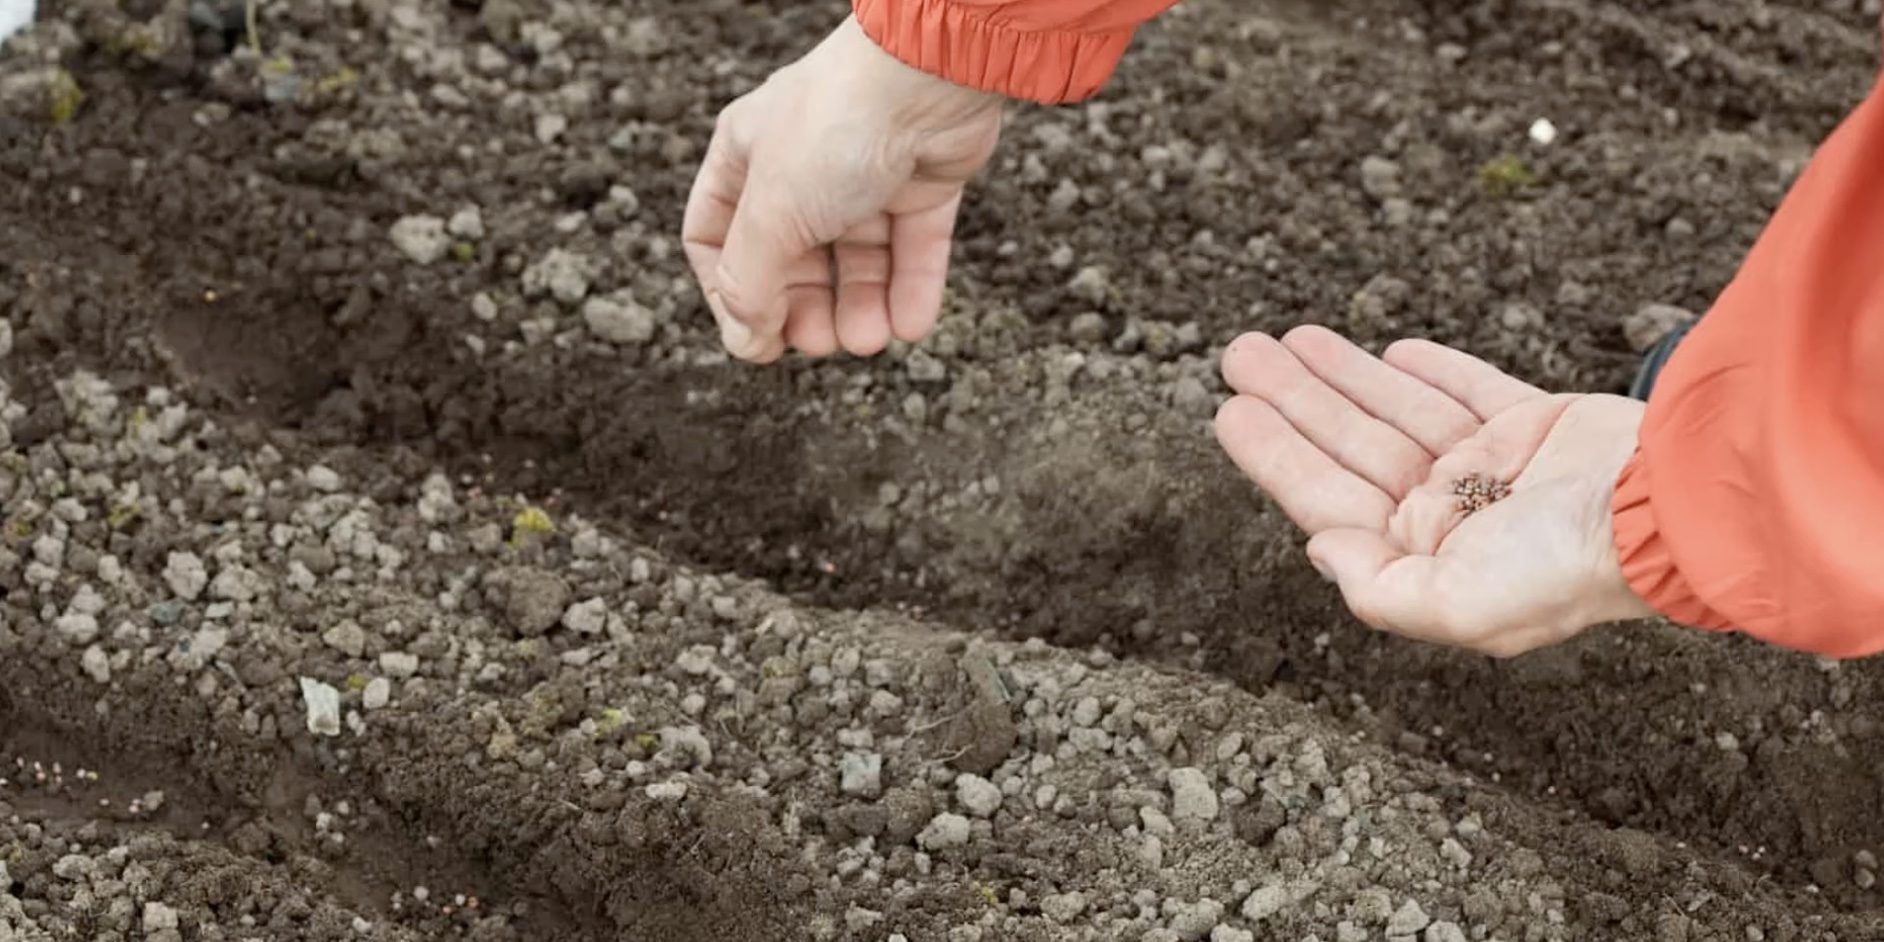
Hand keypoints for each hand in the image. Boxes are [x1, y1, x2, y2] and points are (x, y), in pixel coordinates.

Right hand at [683, 16, 1003, 361]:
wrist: (927, 77)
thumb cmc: (836, 127)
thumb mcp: (771, 214)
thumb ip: (750, 284)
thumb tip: (746, 340)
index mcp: (746, 158)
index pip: (716, 239)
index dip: (729, 294)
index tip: (753, 336)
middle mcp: (802, 166)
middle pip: (791, 260)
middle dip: (804, 309)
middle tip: (820, 343)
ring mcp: (864, 174)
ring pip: (856, 261)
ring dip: (861, 308)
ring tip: (870, 340)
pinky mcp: (921, 182)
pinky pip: (911, 249)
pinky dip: (911, 290)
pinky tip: (911, 325)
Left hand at [1213, 326, 1656, 656]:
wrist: (1672, 510)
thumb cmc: (1566, 567)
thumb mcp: (1459, 607)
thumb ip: (1379, 588)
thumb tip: (1319, 549)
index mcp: (1426, 559)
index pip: (1328, 498)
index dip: (1275, 454)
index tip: (1229, 411)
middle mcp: (1454, 515)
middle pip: (1352, 446)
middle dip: (1294, 400)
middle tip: (1240, 353)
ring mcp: (1497, 468)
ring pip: (1398, 412)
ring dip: (1343, 375)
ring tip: (1288, 337)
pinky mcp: (1541, 425)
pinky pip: (1470, 390)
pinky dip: (1430, 370)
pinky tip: (1389, 351)